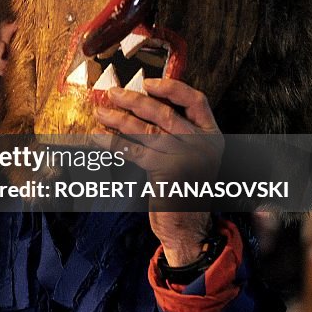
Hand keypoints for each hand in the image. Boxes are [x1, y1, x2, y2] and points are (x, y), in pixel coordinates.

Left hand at [93, 78, 222, 264]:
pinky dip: (113, 142)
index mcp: (212, 136)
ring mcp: (187, 158)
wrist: (188, 229)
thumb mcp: (189, 157)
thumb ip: (176, 134)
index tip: (148, 82)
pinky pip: (134, 151)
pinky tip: (98, 137)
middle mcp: (204, 145)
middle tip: (112, 93)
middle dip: (135, 100)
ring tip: (100, 112)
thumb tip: (140, 103)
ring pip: (146, 130)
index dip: (172, 87)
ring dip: (118, 119)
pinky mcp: (168, 172)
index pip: (196, 100)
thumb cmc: (183, 191)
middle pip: (165, 112)